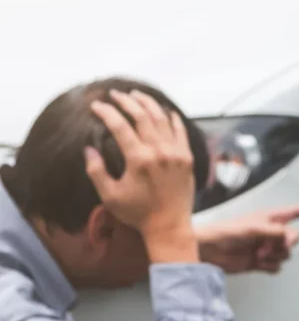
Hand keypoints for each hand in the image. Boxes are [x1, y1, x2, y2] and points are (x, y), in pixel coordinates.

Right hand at [87, 89, 197, 262]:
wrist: (169, 226)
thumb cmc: (138, 213)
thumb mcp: (110, 196)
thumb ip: (96, 171)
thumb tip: (88, 149)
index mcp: (139, 160)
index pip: (120, 126)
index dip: (106, 112)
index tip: (96, 105)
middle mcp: (159, 152)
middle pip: (142, 116)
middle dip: (127, 101)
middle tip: (115, 94)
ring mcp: (176, 154)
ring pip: (163, 120)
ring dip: (149, 104)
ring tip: (137, 95)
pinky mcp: (188, 159)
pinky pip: (181, 132)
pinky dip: (173, 119)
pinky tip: (166, 111)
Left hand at [197, 204, 298, 273]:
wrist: (209, 252)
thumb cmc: (225, 232)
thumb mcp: (252, 228)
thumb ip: (273, 231)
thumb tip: (288, 235)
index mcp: (268, 219)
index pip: (292, 213)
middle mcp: (270, 233)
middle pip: (293, 238)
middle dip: (285, 243)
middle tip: (273, 246)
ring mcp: (266, 248)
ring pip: (285, 254)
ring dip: (274, 256)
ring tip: (258, 254)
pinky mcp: (261, 263)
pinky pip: (277, 267)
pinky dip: (270, 267)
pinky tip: (259, 264)